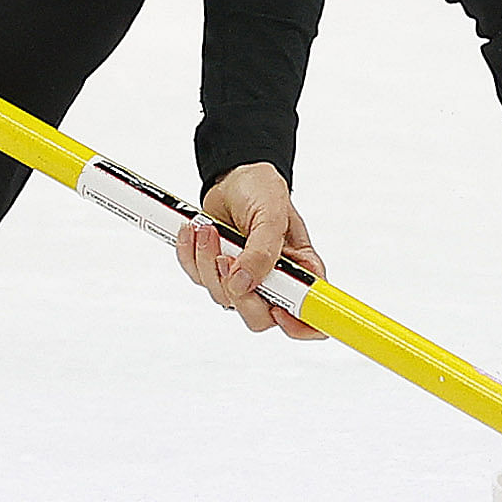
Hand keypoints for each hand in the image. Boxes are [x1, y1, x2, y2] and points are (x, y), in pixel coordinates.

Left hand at [176, 162, 326, 339]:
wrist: (232, 175)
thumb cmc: (262, 190)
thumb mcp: (270, 214)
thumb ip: (261, 251)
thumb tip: (242, 284)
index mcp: (300, 271)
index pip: (310, 317)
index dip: (298, 326)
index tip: (278, 311)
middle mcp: (273, 281)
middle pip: (259, 318)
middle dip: (238, 293)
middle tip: (227, 258)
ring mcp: (244, 280)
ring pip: (223, 297)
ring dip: (209, 263)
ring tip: (209, 230)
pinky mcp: (217, 272)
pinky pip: (199, 280)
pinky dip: (191, 256)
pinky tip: (195, 232)